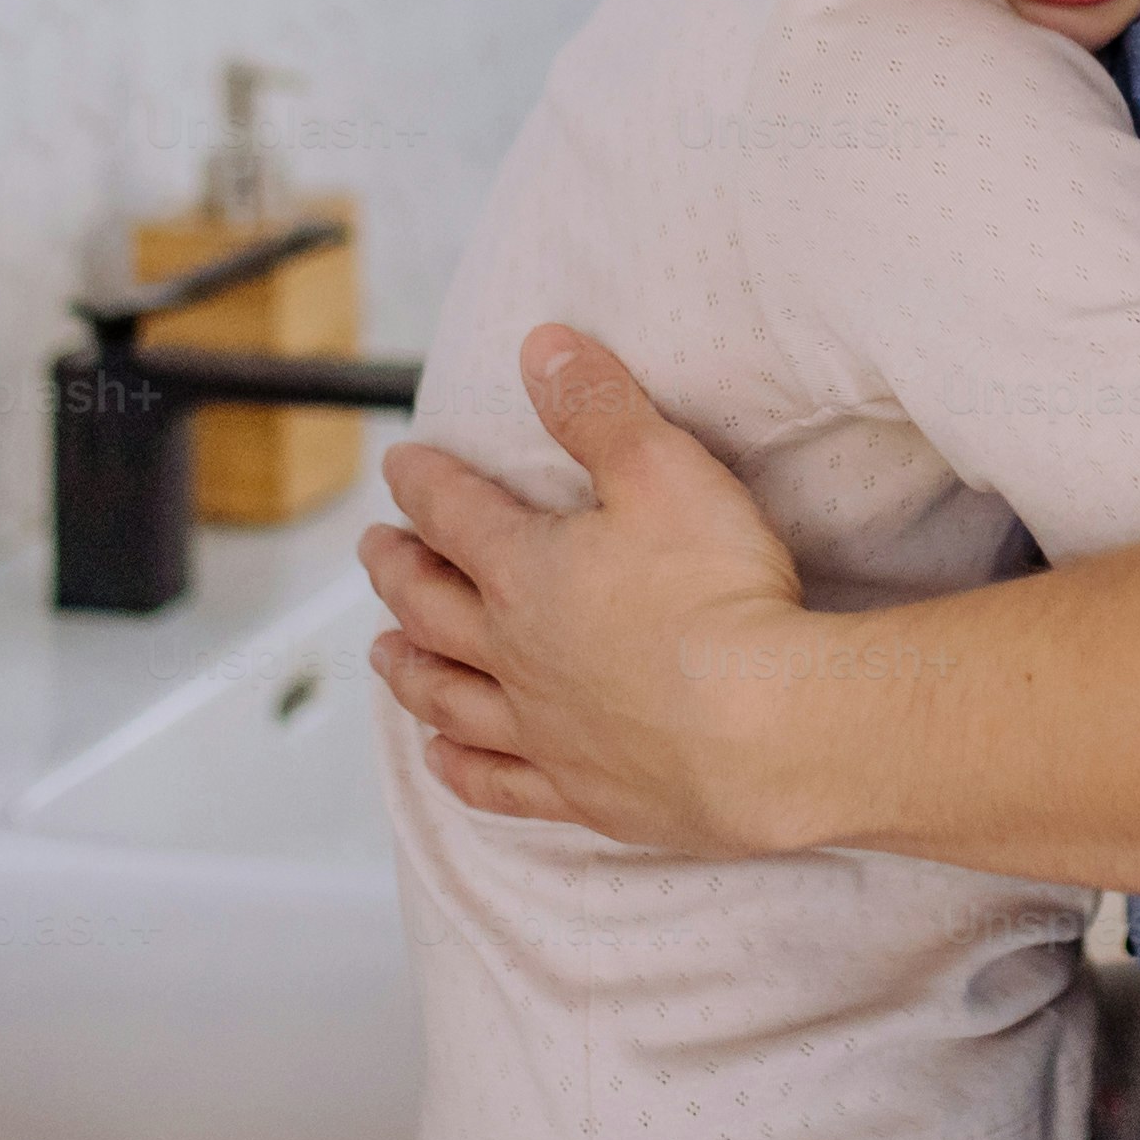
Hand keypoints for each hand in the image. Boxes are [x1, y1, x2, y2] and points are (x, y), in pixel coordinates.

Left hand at [361, 326, 827, 854]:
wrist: (765, 730)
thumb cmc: (720, 596)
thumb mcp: (663, 470)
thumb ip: (598, 407)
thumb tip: (542, 347)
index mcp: (527, 570)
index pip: (454, 513)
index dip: (423, 482)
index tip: (401, 465)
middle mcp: (516, 652)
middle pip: (431, 606)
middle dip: (396, 571)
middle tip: (374, 551)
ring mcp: (542, 728)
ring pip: (448, 695)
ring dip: (409, 669)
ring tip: (384, 653)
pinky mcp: (580, 792)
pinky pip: (497, 783)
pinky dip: (460, 768)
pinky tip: (441, 758)